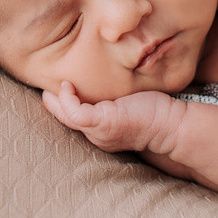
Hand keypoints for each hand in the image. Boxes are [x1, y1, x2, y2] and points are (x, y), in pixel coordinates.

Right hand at [41, 81, 184, 154]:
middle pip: (64, 120)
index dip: (62, 106)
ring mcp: (97, 131)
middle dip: (53, 103)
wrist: (171, 125)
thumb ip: (113, 101)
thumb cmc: (153, 112)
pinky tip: (67, 86)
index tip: (57, 88)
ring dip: (56, 100)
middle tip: (45, 86)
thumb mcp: (126, 106)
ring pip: (65, 116)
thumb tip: (108, 82)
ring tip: (54, 84)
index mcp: (101, 132)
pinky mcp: (101, 122)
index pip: (74, 121)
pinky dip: (66, 99)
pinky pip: (73, 112)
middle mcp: (96, 136)